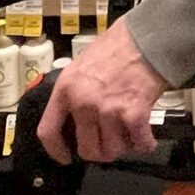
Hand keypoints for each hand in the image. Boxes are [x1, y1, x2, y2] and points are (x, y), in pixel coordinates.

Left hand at [38, 15, 169, 164]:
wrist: (146, 37)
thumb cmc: (116, 47)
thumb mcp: (81, 66)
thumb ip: (73, 93)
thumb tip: (73, 120)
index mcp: (66, 90)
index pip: (48, 132)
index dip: (56, 151)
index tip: (65, 157)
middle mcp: (83, 103)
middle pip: (87, 149)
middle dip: (100, 150)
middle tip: (108, 142)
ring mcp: (108, 110)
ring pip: (112, 150)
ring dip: (123, 146)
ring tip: (128, 133)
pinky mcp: (133, 113)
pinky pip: (138, 144)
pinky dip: (144, 144)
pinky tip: (146, 138)